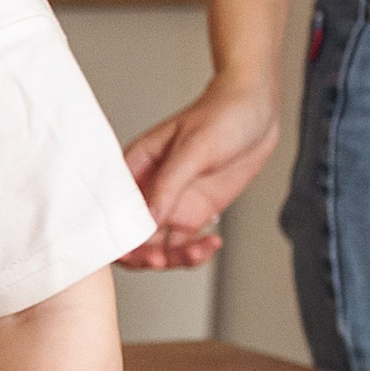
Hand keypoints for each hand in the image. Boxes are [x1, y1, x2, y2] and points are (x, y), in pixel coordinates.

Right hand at [117, 77, 279, 269]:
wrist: (258, 110)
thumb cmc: (223, 114)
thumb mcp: (194, 148)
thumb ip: (168, 186)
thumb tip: (147, 220)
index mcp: (134, 168)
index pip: (111, 210)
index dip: (117, 236)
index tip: (136, 248)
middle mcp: (147, 190)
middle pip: (130, 236)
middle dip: (143, 254)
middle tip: (162, 260)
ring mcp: (171, 204)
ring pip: (157, 246)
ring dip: (173, 257)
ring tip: (198, 251)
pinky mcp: (194, 212)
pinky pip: (184, 244)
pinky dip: (196, 253)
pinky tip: (212, 244)